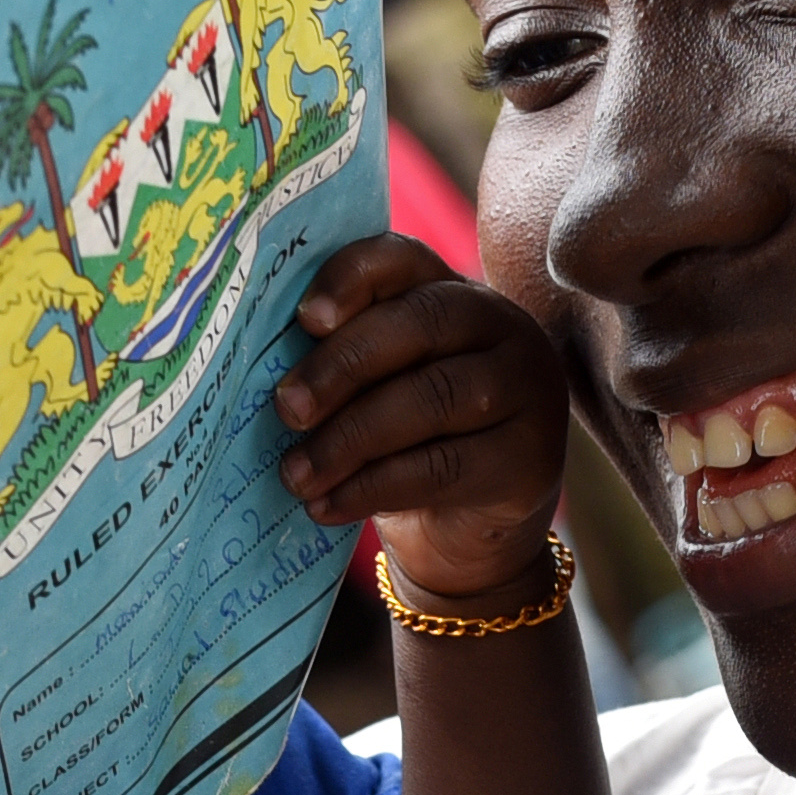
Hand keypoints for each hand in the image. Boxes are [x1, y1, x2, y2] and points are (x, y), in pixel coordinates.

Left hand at [276, 234, 569, 602]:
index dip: (353, 278)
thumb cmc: (404, 444)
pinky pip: (443, 466)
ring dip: (349, 439)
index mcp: (452, 291)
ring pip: (431, 398)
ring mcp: (527, 390)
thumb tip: (267, 371)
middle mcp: (502, 327)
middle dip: (341, 367)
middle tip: (287, 410)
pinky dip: (373, 487)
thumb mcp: (373, 391)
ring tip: (296, 474)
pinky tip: (328, 505)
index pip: (403, 260)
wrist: (464, 535)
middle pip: (420, 323)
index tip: (305, 319)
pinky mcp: (528, 459)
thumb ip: (341, 361)